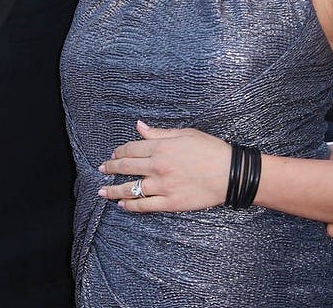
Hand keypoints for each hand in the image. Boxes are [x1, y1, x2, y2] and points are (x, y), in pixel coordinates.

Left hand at [97, 120, 229, 211]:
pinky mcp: (171, 203)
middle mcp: (157, 167)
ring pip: (131, 189)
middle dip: (110, 168)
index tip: (113, 154)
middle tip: (101, 170)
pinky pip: (145, 205)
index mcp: (160, 148)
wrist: (231, 174)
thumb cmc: (211, 150)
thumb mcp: (185, 134)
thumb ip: (159, 133)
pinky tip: (123, 205)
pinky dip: (131, 206)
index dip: (119, 152)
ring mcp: (163, 186)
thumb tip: (139, 126)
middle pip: (126, 167)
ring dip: (114, 191)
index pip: (131, 149)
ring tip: (103, 192)